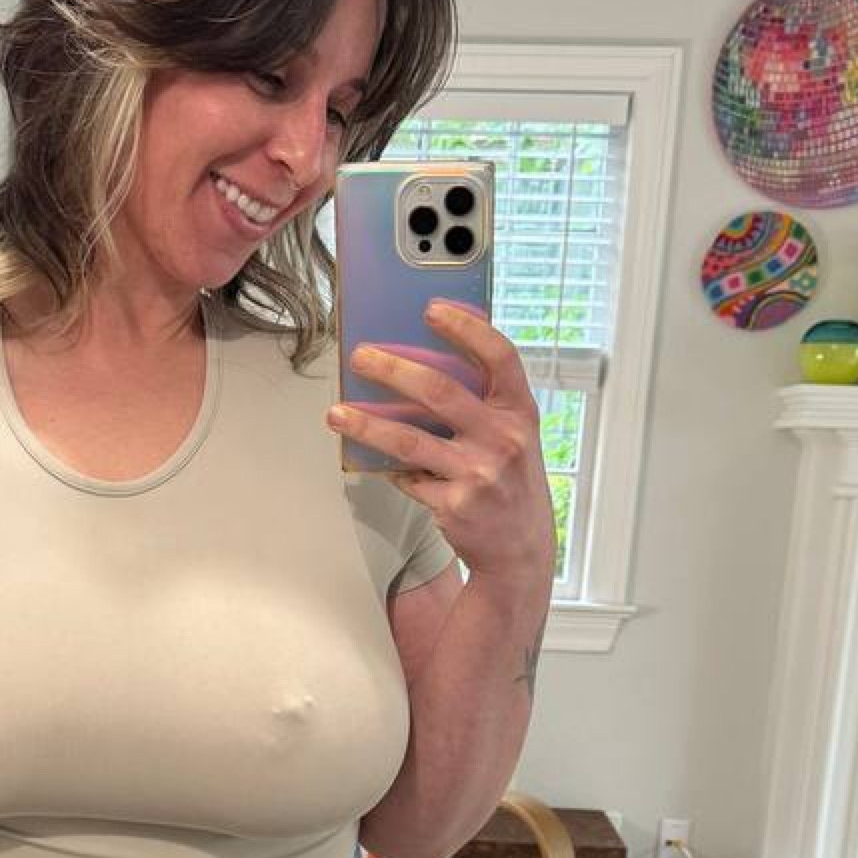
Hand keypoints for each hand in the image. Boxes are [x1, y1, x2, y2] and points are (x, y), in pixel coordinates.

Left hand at [329, 300, 557, 589]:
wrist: (521, 548)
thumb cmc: (510, 481)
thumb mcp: (514, 436)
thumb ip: (483, 403)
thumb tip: (421, 364)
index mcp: (519, 412)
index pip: (499, 357)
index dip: (466, 328)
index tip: (432, 309)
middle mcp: (503, 440)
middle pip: (440, 391)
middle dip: (392, 369)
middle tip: (361, 357)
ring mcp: (478, 474)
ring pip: (408, 439)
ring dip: (365, 424)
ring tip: (337, 413)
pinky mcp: (454, 505)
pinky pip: (407, 476)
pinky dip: (390, 468)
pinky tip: (380, 463)